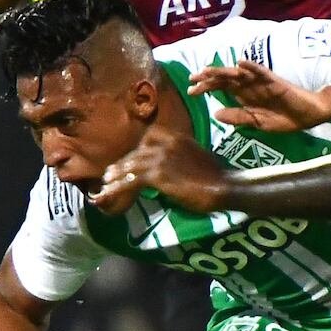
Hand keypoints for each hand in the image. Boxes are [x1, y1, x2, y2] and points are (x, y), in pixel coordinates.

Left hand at [95, 126, 229, 214]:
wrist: (225, 186)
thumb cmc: (217, 177)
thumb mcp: (196, 157)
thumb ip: (179, 156)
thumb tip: (169, 166)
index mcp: (176, 136)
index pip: (149, 136)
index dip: (137, 150)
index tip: (131, 159)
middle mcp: (166, 142)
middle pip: (137, 152)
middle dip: (123, 164)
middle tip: (110, 173)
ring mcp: (160, 157)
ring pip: (131, 165)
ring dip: (116, 175)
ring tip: (106, 183)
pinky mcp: (158, 175)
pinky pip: (131, 180)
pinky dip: (117, 187)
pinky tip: (107, 194)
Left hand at [186, 58, 330, 132]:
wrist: (307, 116)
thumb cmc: (284, 119)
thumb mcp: (257, 122)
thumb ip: (238, 118)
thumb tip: (216, 114)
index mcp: (244, 96)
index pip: (221, 88)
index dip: (206, 88)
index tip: (190, 91)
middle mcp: (249, 86)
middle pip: (225, 79)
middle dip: (208, 77)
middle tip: (192, 77)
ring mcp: (261, 82)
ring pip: (238, 74)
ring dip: (223, 71)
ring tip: (208, 69)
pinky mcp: (274, 81)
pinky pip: (261, 72)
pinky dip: (251, 67)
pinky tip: (240, 63)